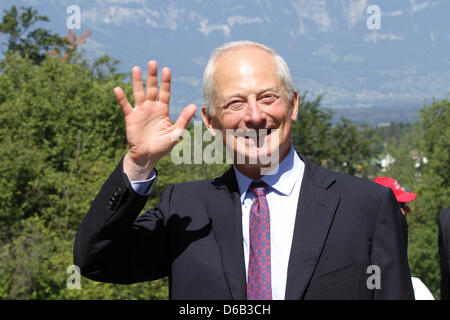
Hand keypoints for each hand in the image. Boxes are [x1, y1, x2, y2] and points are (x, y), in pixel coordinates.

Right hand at [115, 61, 196, 179]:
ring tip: (136, 68)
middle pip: (152, 89)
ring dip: (137, 81)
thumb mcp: (175, 133)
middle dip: (152, 76)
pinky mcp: (131, 118)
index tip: (166, 69)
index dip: (166, 82)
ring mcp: (140, 112)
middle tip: (152, 62)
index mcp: (163, 110)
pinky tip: (118, 89)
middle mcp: (151, 108)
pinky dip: (122, 98)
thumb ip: (184, 119)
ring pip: (139, 93)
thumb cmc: (162, 146)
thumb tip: (194, 106)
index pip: (165, 93)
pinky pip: (125, 106)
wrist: (147, 156)